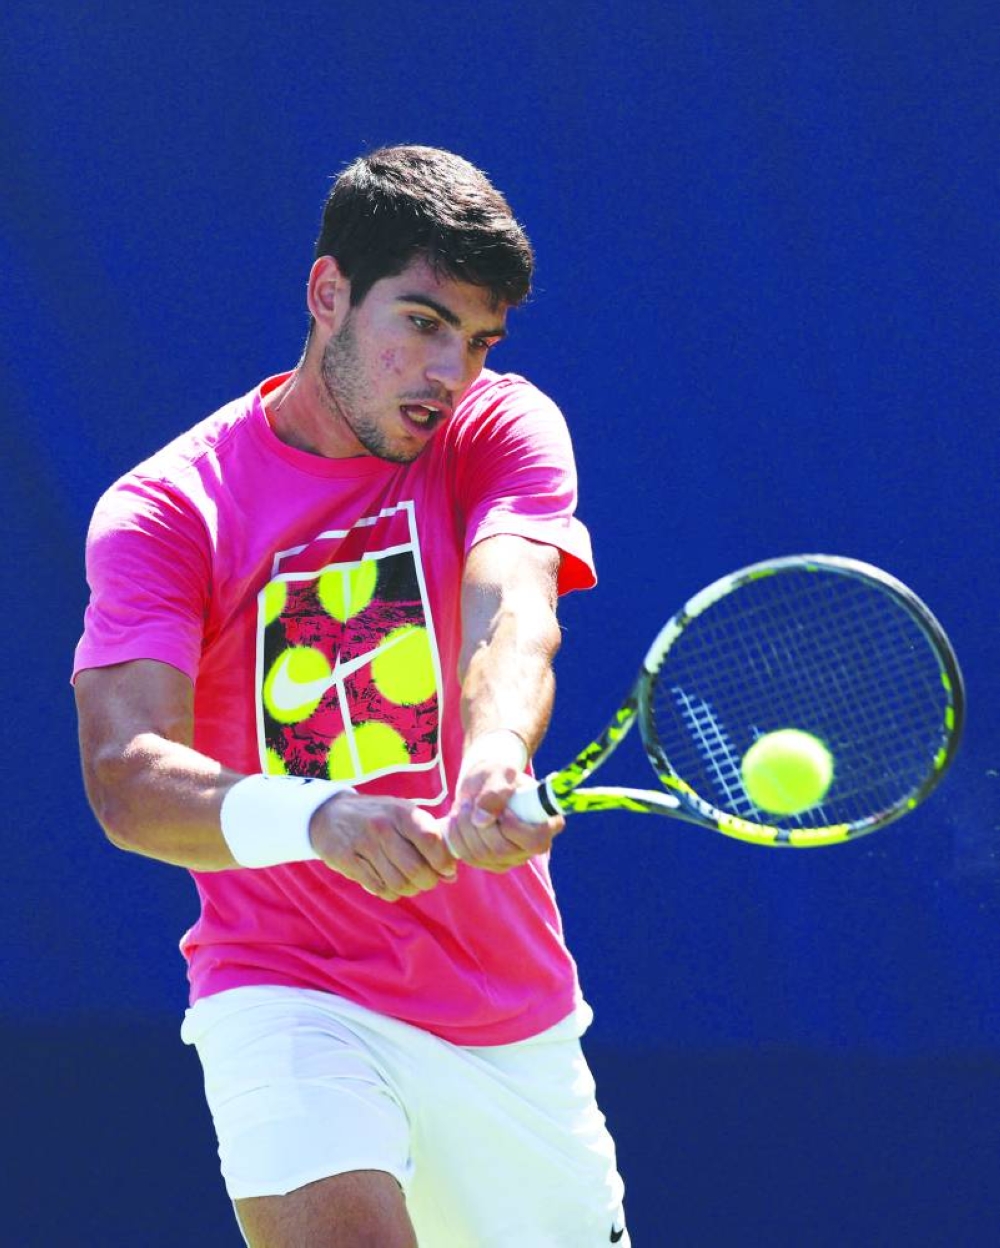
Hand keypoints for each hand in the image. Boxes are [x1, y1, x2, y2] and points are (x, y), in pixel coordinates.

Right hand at [309, 793, 456, 901]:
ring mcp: (363, 844)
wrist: (329, 814)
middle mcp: (383, 826)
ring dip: (410, 889)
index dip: (443, 861)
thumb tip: (451, 873)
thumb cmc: (377, 816)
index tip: (447, 870)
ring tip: (410, 884)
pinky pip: (378, 888)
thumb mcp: (403, 815)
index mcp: (402, 812)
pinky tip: (390, 884)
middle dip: (428, 881)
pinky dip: (390, 892)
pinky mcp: (346, 860)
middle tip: (427, 880)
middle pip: (416, 869)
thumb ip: (429, 839)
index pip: (431, 840)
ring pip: (398, 883)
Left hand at [444, 733, 563, 870]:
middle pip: (502, 850)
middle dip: (479, 825)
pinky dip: (456, 837)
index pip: (535, 841)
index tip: (502, 810)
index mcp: (547, 824)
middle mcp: (531, 847)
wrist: (483, 784)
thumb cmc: (498, 776)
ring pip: (481, 855)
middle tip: (469, 802)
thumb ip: (495, 792)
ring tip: (463, 806)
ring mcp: (510, 858)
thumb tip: (481, 820)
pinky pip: (468, 857)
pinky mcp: (490, 863)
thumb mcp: (499, 773)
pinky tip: (457, 820)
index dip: (514, 829)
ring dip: (464, 828)